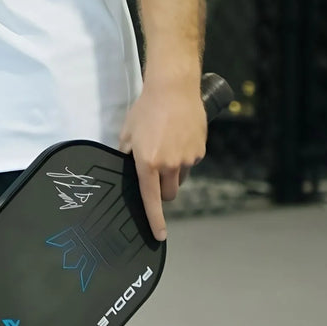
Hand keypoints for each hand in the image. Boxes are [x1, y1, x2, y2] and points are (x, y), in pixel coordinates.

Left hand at [119, 76, 208, 241]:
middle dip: (161, 191)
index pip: (150, 199)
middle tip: (154, 174)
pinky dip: (183, 158)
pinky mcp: (199, 150)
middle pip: (168, 193)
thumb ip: (127, 154)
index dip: (155, 220)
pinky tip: (177, 139)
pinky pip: (190, 163)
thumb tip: (127, 167)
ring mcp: (187, 158)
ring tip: (165, 148)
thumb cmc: (146, 109)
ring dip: (172, 173)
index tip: (159, 235)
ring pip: (180, 178)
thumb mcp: (128, 132)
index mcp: (147, 162)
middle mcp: (169, 164)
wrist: (173, 90)